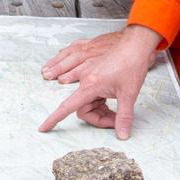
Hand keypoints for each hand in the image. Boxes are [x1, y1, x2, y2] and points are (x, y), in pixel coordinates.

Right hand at [39, 25, 161, 139]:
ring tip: (108, 105)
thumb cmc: (132, 65)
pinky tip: (91, 88)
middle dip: (97, 115)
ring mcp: (86, 68)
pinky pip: (80, 76)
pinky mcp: (91, 62)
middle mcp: (84, 77)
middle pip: (82, 106)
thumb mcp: (129, 94)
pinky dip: (85, 86)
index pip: (67, 107)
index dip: (54, 118)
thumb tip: (122, 135)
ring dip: (94, 104)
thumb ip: (123, 116)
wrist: (136, 43)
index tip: (44, 128)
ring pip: (82, 93)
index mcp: (90, 85)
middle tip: (115, 117)